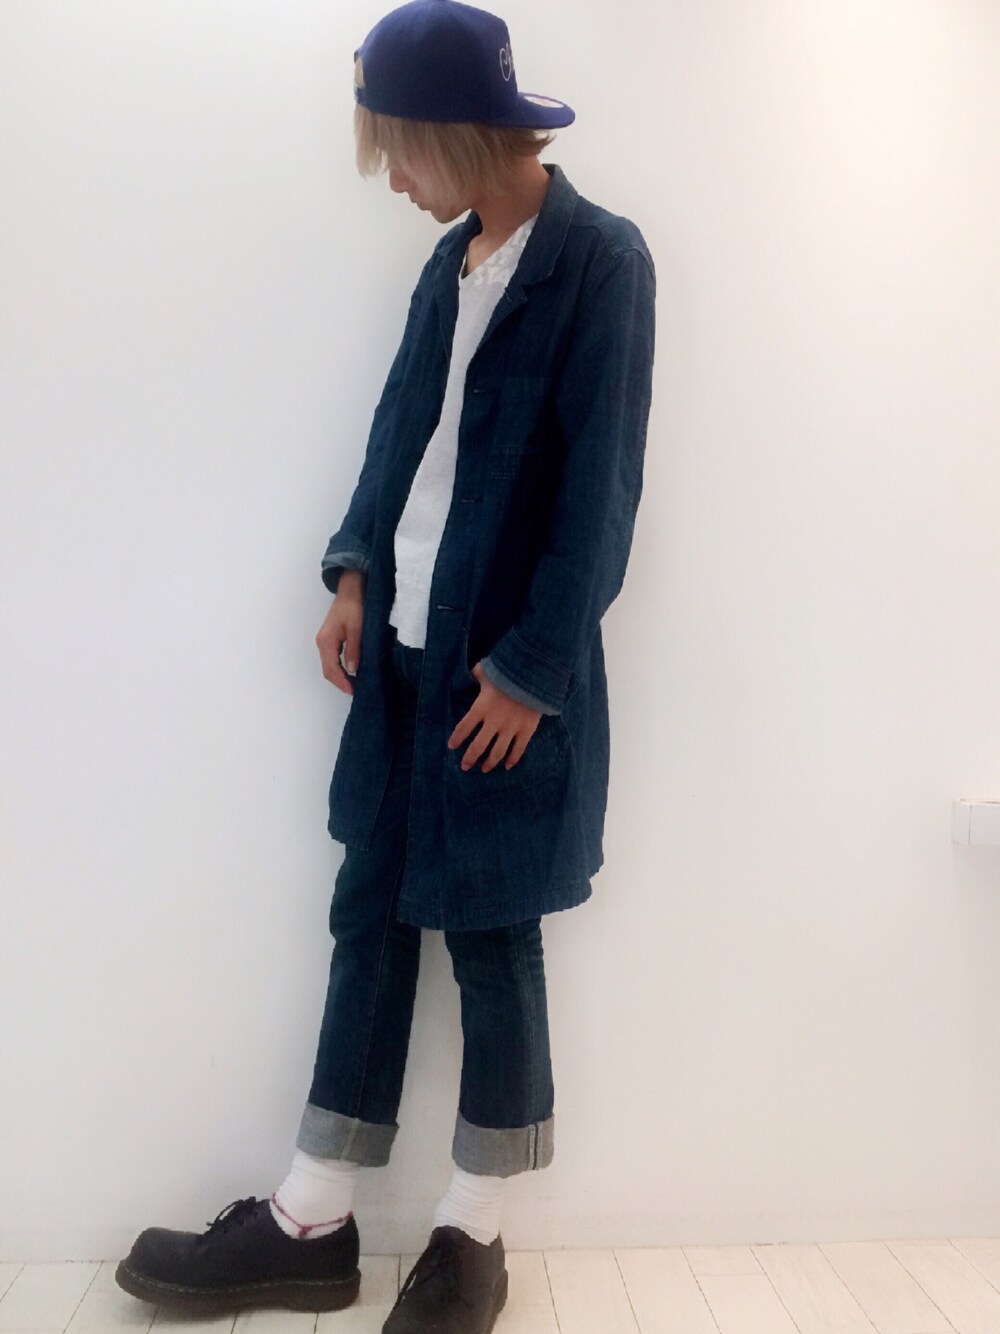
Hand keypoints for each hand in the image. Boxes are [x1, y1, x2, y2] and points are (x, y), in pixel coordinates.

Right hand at [316, 574, 363, 695]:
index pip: (331, 669)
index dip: (341, 682)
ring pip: (329, 665)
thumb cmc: (354, 606)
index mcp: (326, 641)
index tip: (352, 691)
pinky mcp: (330, 639)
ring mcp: (324, 641)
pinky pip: (332, 658)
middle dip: (340, 682)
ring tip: (354, 684)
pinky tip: (350, 671)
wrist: (350, 590)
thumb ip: (353, 649)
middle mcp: (322, 643)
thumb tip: (352, 670)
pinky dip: (339, 668)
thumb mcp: (357, 628)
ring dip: (340, 676)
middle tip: (354, 690)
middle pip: (327, 669)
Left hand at [447, 663, 542, 771]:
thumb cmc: (509, 673)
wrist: (536, 676)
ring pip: (497, 753)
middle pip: (478, 746)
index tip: (452, 746)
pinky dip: (512, 760)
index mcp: (481, 707)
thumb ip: (478, 674)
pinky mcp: (526, 731)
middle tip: (465, 766)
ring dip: (489, 763)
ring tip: (484, 769)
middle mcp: (494, 721)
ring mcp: (511, 728)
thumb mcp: (489, 670)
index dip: (456, 739)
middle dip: (469, 759)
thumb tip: (472, 672)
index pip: (463, 728)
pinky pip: (518, 750)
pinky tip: (507, 766)